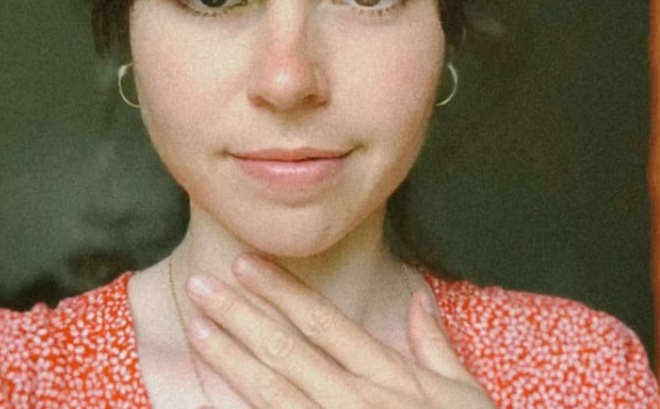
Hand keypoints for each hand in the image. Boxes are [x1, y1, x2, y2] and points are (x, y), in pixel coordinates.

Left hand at [184, 254, 495, 408]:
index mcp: (386, 377)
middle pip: (286, 351)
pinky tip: (206, 401)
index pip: (322, 323)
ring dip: (230, 359)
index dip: (281, 291)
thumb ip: (434, 344)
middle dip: (239, 315)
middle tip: (200, 284)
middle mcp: (353, 401)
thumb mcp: (462, 394)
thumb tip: (418, 296)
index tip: (246, 264)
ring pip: (272, 393)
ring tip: (197, 329)